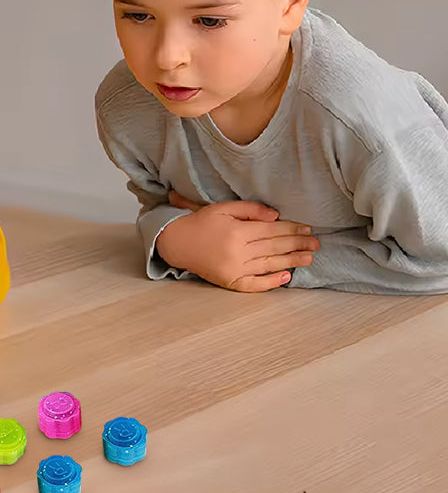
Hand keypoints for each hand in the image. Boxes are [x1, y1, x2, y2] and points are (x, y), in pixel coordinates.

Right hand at [157, 191, 318, 291]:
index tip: (308, 229)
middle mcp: (237, 251)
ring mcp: (233, 268)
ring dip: (291, 261)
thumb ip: (251, 209)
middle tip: (316, 244)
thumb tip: (276, 216)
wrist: (177, 243)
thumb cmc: (201, 223)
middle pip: (274, 247)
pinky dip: (271, 282)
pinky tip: (286, 277)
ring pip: (268, 264)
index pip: (272, 230)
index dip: (292, 229)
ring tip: (308, 258)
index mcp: (237, 231)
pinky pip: (253, 284)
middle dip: (297, 244)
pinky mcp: (229, 281)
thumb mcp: (224, 208)